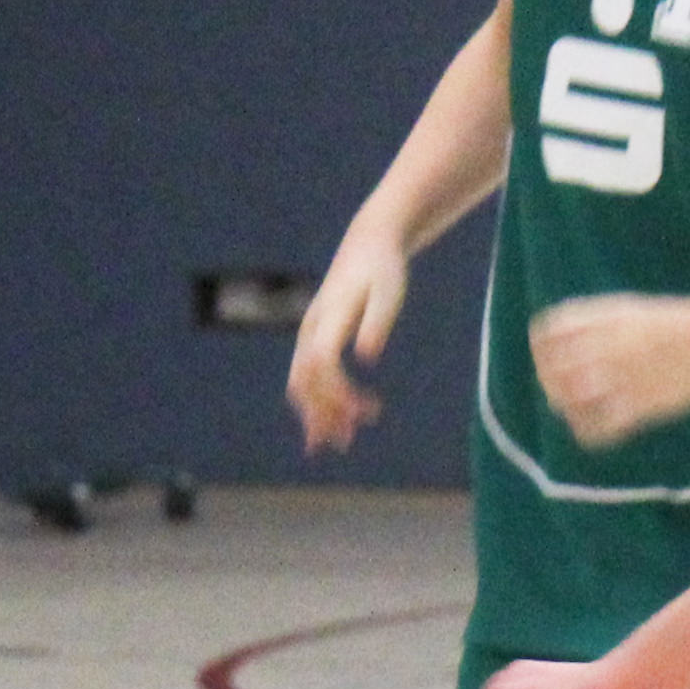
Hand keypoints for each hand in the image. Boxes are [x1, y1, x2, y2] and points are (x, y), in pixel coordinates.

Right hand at [288, 241, 408, 452]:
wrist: (368, 246)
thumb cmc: (382, 270)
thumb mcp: (389, 292)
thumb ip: (377, 322)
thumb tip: (367, 355)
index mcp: (328, 318)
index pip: (322, 362)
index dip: (336, 391)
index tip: (364, 411)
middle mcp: (311, 330)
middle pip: (304, 380)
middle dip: (323, 413)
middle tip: (348, 440)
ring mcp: (308, 336)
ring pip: (300, 384)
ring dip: (317, 415)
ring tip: (342, 442)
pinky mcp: (314, 341)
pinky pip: (306, 379)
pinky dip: (315, 405)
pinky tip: (331, 425)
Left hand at [530, 292, 689, 446]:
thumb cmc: (669, 324)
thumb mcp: (624, 309)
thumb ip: (587, 320)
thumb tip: (550, 337)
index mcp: (601, 321)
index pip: (547, 335)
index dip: (540, 349)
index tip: (546, 360)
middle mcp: (607, 347)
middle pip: (552, 370)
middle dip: (549, 380)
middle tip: (556, 389)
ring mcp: (621, 377)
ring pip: (568, 400)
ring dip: (564, 405)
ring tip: (571, 408)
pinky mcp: (638, 405)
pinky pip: (596, 428)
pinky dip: (585, 430)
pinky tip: (589, 428)